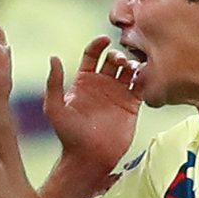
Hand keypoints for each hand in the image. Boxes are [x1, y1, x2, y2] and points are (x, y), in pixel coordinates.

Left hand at [46, 36, 141, 175]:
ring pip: (129, 70)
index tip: (104, 39)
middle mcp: (102, 85)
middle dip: (118, 54)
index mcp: (83, 81)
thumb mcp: (55, 108)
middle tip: (120, 60)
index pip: (92, 54)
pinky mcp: (132, 105)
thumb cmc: (69, 136)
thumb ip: (54, 83)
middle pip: (113, 59)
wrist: (90, 157)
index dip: (98, 44)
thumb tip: (53, 57)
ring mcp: (118, 94)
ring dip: (132, 64)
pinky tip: (145, 75)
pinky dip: (145, 78)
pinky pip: (141, 86)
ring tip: (132, 67)